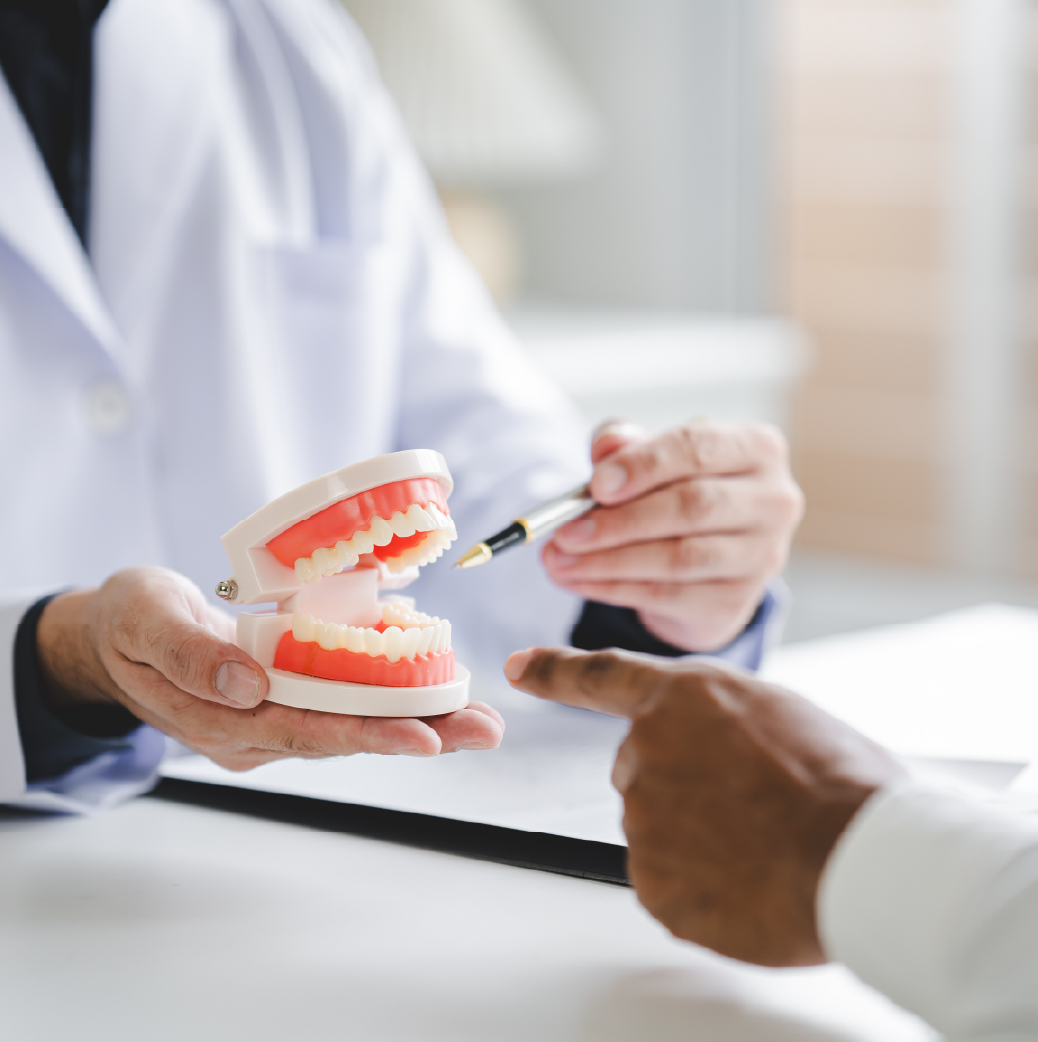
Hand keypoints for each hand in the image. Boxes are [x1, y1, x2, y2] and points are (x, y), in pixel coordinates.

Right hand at [36, 567, 502, 769]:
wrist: (114, 634)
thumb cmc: (129, 622)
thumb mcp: (145, 620)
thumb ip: (190, 651)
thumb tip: (248, 684)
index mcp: (222, 720)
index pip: (307, 732)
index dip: (368, 733)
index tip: (426, 737)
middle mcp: (255, 731)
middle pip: (346, 734)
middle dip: (419, 734)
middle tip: (485, 730)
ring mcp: (271, 718)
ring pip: (352, 721)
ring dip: (416, 718)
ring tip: (477, 717)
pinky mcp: (283, 696)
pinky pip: (342, 699)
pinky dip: (388, 693)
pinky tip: (433, 687)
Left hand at [503, 646, 902, 966]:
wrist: (858, 855)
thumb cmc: (842, 783)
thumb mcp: (782, 716)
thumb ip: (725, 725)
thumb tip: (723, 758)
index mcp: (683, 697)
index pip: (602, 676)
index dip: (556, 671)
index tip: (518, 667)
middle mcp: (648, 749)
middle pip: (641, 768)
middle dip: (681, 784)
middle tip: (748, 805)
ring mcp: (643, 817)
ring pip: (658, 829)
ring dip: (696, 839)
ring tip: (763, 844)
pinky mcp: (651, 881)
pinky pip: (668, 882)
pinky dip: (701, 888)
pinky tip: (748, 882)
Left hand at [542, 421, 803, 651]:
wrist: (703, 561)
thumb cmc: (674, 491)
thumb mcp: (648, 458)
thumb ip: (625, 444)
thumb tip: (607, 448)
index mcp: (757, 448)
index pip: (699, 448)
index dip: (645, 465)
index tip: (597, 484)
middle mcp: (773, 501)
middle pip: (693, 506)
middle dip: (620, 521)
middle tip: (566, 531)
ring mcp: (760, 556)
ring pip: (679, 557)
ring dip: (609, 561)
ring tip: (559, 559)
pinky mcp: (735, 601)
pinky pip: (666, 595)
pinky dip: (613, 588)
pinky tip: (577, 579)